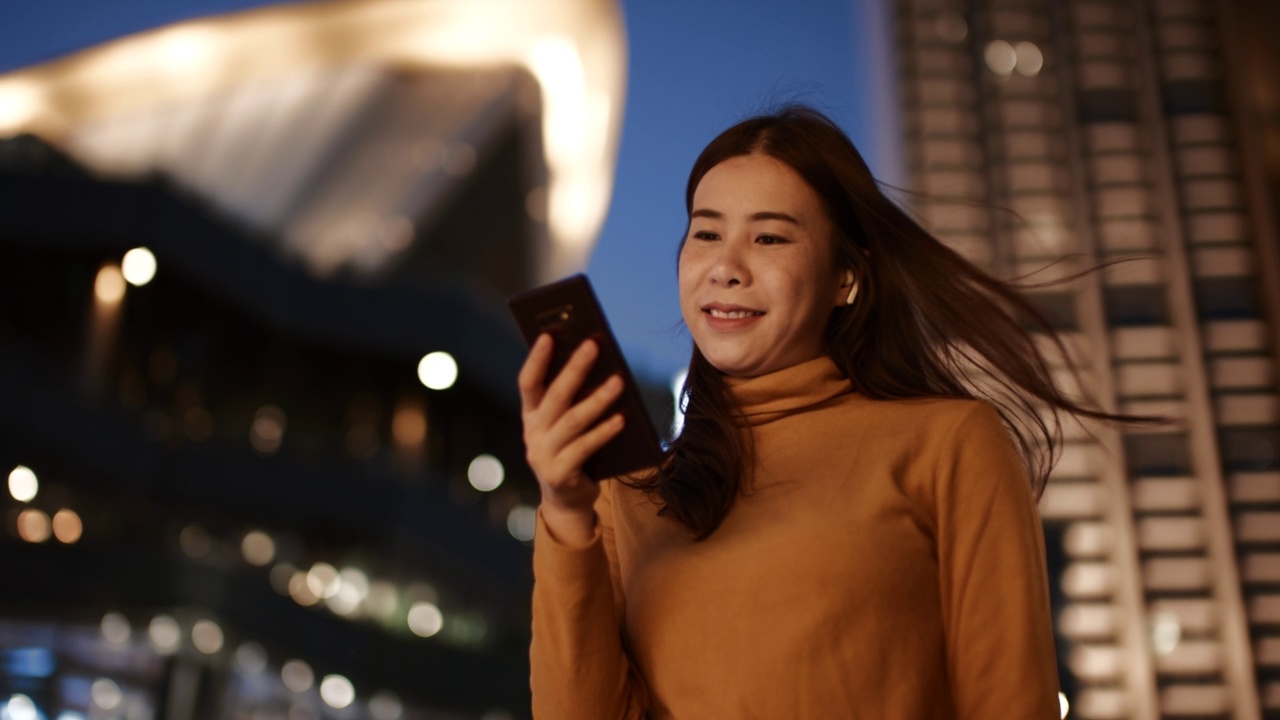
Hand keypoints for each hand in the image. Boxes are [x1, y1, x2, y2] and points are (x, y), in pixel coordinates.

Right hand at [518, 334, 625, 542]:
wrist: (568, 500)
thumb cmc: (572, 451)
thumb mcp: (565, 425)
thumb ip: (572, 401)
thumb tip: (598, 365)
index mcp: (531, 415)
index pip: (528, 382)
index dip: (537, 358)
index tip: (549, 333)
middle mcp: (533, 433)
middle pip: (554, 396)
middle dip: (574, 368)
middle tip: (594, 345)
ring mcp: (544, 455)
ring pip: (573, 421)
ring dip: (597, 399)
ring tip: (619, 381)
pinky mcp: (559, 474)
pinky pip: (585, 448)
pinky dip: (604, 432)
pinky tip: (622, 418)